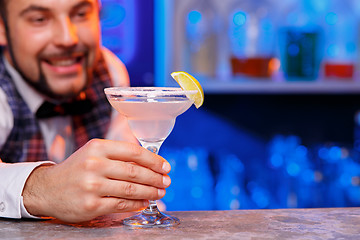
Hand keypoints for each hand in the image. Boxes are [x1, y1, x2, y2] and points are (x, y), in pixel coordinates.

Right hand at [22, 139, 170, 222]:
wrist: (47, 189)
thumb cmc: (76, 169)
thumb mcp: (93, 152)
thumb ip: (118, 154)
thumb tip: (149, 161)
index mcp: (98, 147)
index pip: (134, 152)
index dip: (154, 160)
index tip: (166, 166)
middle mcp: (95, 164)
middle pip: (135, 171)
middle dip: (155, 178)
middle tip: (166, 182)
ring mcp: (92, 185)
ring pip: (131, 189)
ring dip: (150, 192)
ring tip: (159, 193)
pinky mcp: (91, 204)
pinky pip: (121, 204)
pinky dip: (137, 204)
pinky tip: (144, 202)